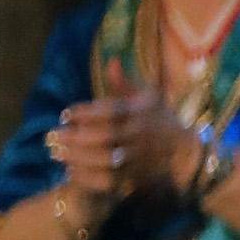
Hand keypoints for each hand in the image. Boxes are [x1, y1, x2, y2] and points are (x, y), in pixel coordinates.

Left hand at [51, 91, 191, 207]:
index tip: (66, 113)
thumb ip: (125, 83)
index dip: (86, 112)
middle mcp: (142, 134)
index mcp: (142, 113)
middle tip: (54, 134)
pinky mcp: (139, 175)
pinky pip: (110, 177)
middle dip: (77, 136)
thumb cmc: (162, 120)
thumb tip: (111, 61)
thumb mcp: (149, 97)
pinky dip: (90, 175)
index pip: (110, 111)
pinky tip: (72, 170)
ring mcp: (141, 156)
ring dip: (79, 157)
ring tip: (56, 152)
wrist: (186, 152)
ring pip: (106, 158)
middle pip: (106, 136)